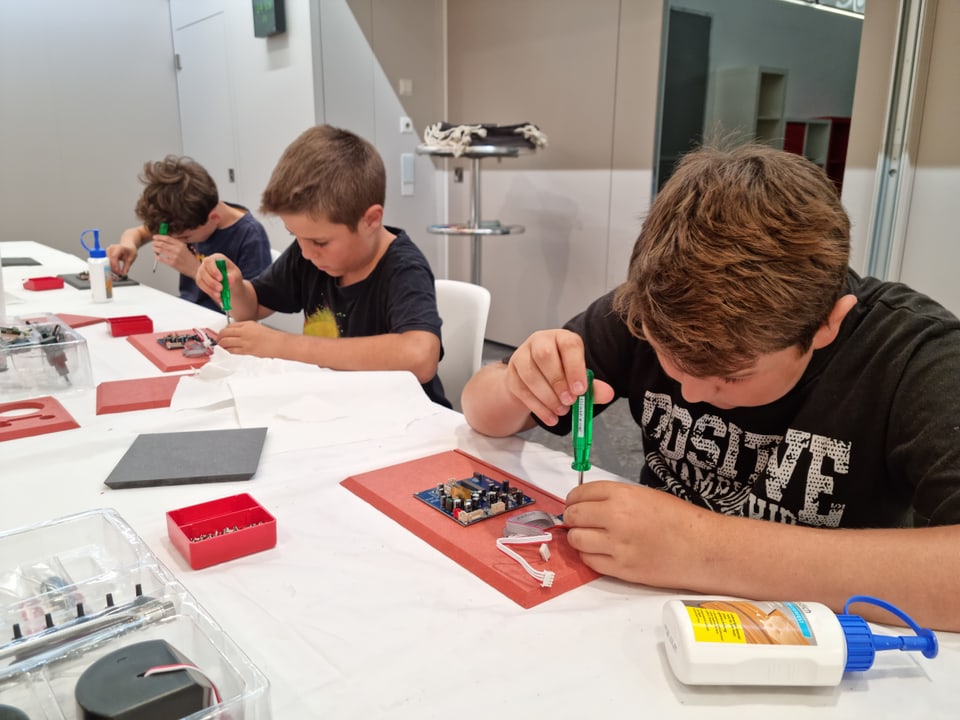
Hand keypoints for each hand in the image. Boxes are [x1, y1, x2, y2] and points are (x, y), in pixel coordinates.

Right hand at [106, 244, 135, 274]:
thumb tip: (124, 273)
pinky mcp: (106, 254)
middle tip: (119, 274)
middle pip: (109, 260)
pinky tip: (115, 270)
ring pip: (106, 262)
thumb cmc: (130, 250)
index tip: (118, 272)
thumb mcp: (132, 258)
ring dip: (111, 268)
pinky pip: (106, 262)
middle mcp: (111, 248)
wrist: (128, 246)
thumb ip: (127, 266)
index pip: (114, 257)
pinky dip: (110, 266)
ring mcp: (108, 251)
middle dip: (114, 268)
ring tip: (118, 272)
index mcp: (119, 248)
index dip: (115, 265)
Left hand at [153, 235, 199, 275]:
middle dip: (155, 243)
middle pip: (162, 244)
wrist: (195, 269)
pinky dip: (156, 256)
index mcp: (181, 245)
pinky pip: (161, 258)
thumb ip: (176, 244)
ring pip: (160, 250)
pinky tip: (156, 255)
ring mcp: (174, 257)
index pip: (167, 238)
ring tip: (154, 248)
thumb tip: (165, 240)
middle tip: (153, 243)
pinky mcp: (172, 263)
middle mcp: (177, 250)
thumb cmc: (190, 259)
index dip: (159, 237)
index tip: (155, 237)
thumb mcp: (185, 248)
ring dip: (155, 249)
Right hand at [196, 253, 238, 303]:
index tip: (221, 279)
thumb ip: (233, 276)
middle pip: (203, 271)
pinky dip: (209, 292)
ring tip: (220, 295)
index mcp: (216, 258)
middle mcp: (206, 263)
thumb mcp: (236, 275)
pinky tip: (218, 297)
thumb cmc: (233, 276)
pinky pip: (201, 286)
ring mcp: (202, 271)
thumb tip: (229, 278)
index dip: (213, 270)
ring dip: (210, 288)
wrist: (230, 283)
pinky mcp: (200, 279)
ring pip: (200, 279)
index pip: (209, 262)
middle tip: (221, 289)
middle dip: (211, 281)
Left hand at [215, 321, 287, 357]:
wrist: (278, 343)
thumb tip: (235, 332)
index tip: (222, 333)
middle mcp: (244, 331)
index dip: (223, 330)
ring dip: (221, 345)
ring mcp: (245, 341)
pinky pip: (232, 350)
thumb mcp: (256, 326)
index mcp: (247, 324)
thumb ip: (244, 328)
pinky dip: (227, 351)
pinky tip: (226, 351)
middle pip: (225, 333)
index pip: (229, 326)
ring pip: (226, 342)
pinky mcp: (246, 350)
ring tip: (220, 347)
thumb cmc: (270, 336)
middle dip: (219, 337)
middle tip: (218, 340)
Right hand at [505, 329, 613, 424]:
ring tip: (562, 410)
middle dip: (558, 381)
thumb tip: (608, 394)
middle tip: (570, 401)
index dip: (575, 368)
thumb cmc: (561, 373)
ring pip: (530, 374)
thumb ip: (593, 386)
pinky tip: (551, 417)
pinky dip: (537, 407)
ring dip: (547, 396)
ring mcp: (522, 356)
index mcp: (561, 338)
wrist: (535, 378)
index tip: (581, 390)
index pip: (568, 345)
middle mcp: (540, 341)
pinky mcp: (511, 374)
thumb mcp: (579, 377)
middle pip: (544, 355)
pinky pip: (521, 390)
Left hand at [563, 481, 714, 587]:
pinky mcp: (620, 569)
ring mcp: (616, 545)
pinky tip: (601, 552)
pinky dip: (590, 556)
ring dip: (579, 538)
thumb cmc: (679, 519)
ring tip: (591, 538)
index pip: (580, 494)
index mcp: (622, 495)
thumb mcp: (645, 496)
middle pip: (573, 516)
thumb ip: (615, 498)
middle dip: (573, 518)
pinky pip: (589, 562)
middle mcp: (615, 517)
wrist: (703, 549)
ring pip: (576, 540)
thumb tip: (589, 504)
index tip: (575, 504)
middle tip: (580, 522)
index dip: (574, 499)